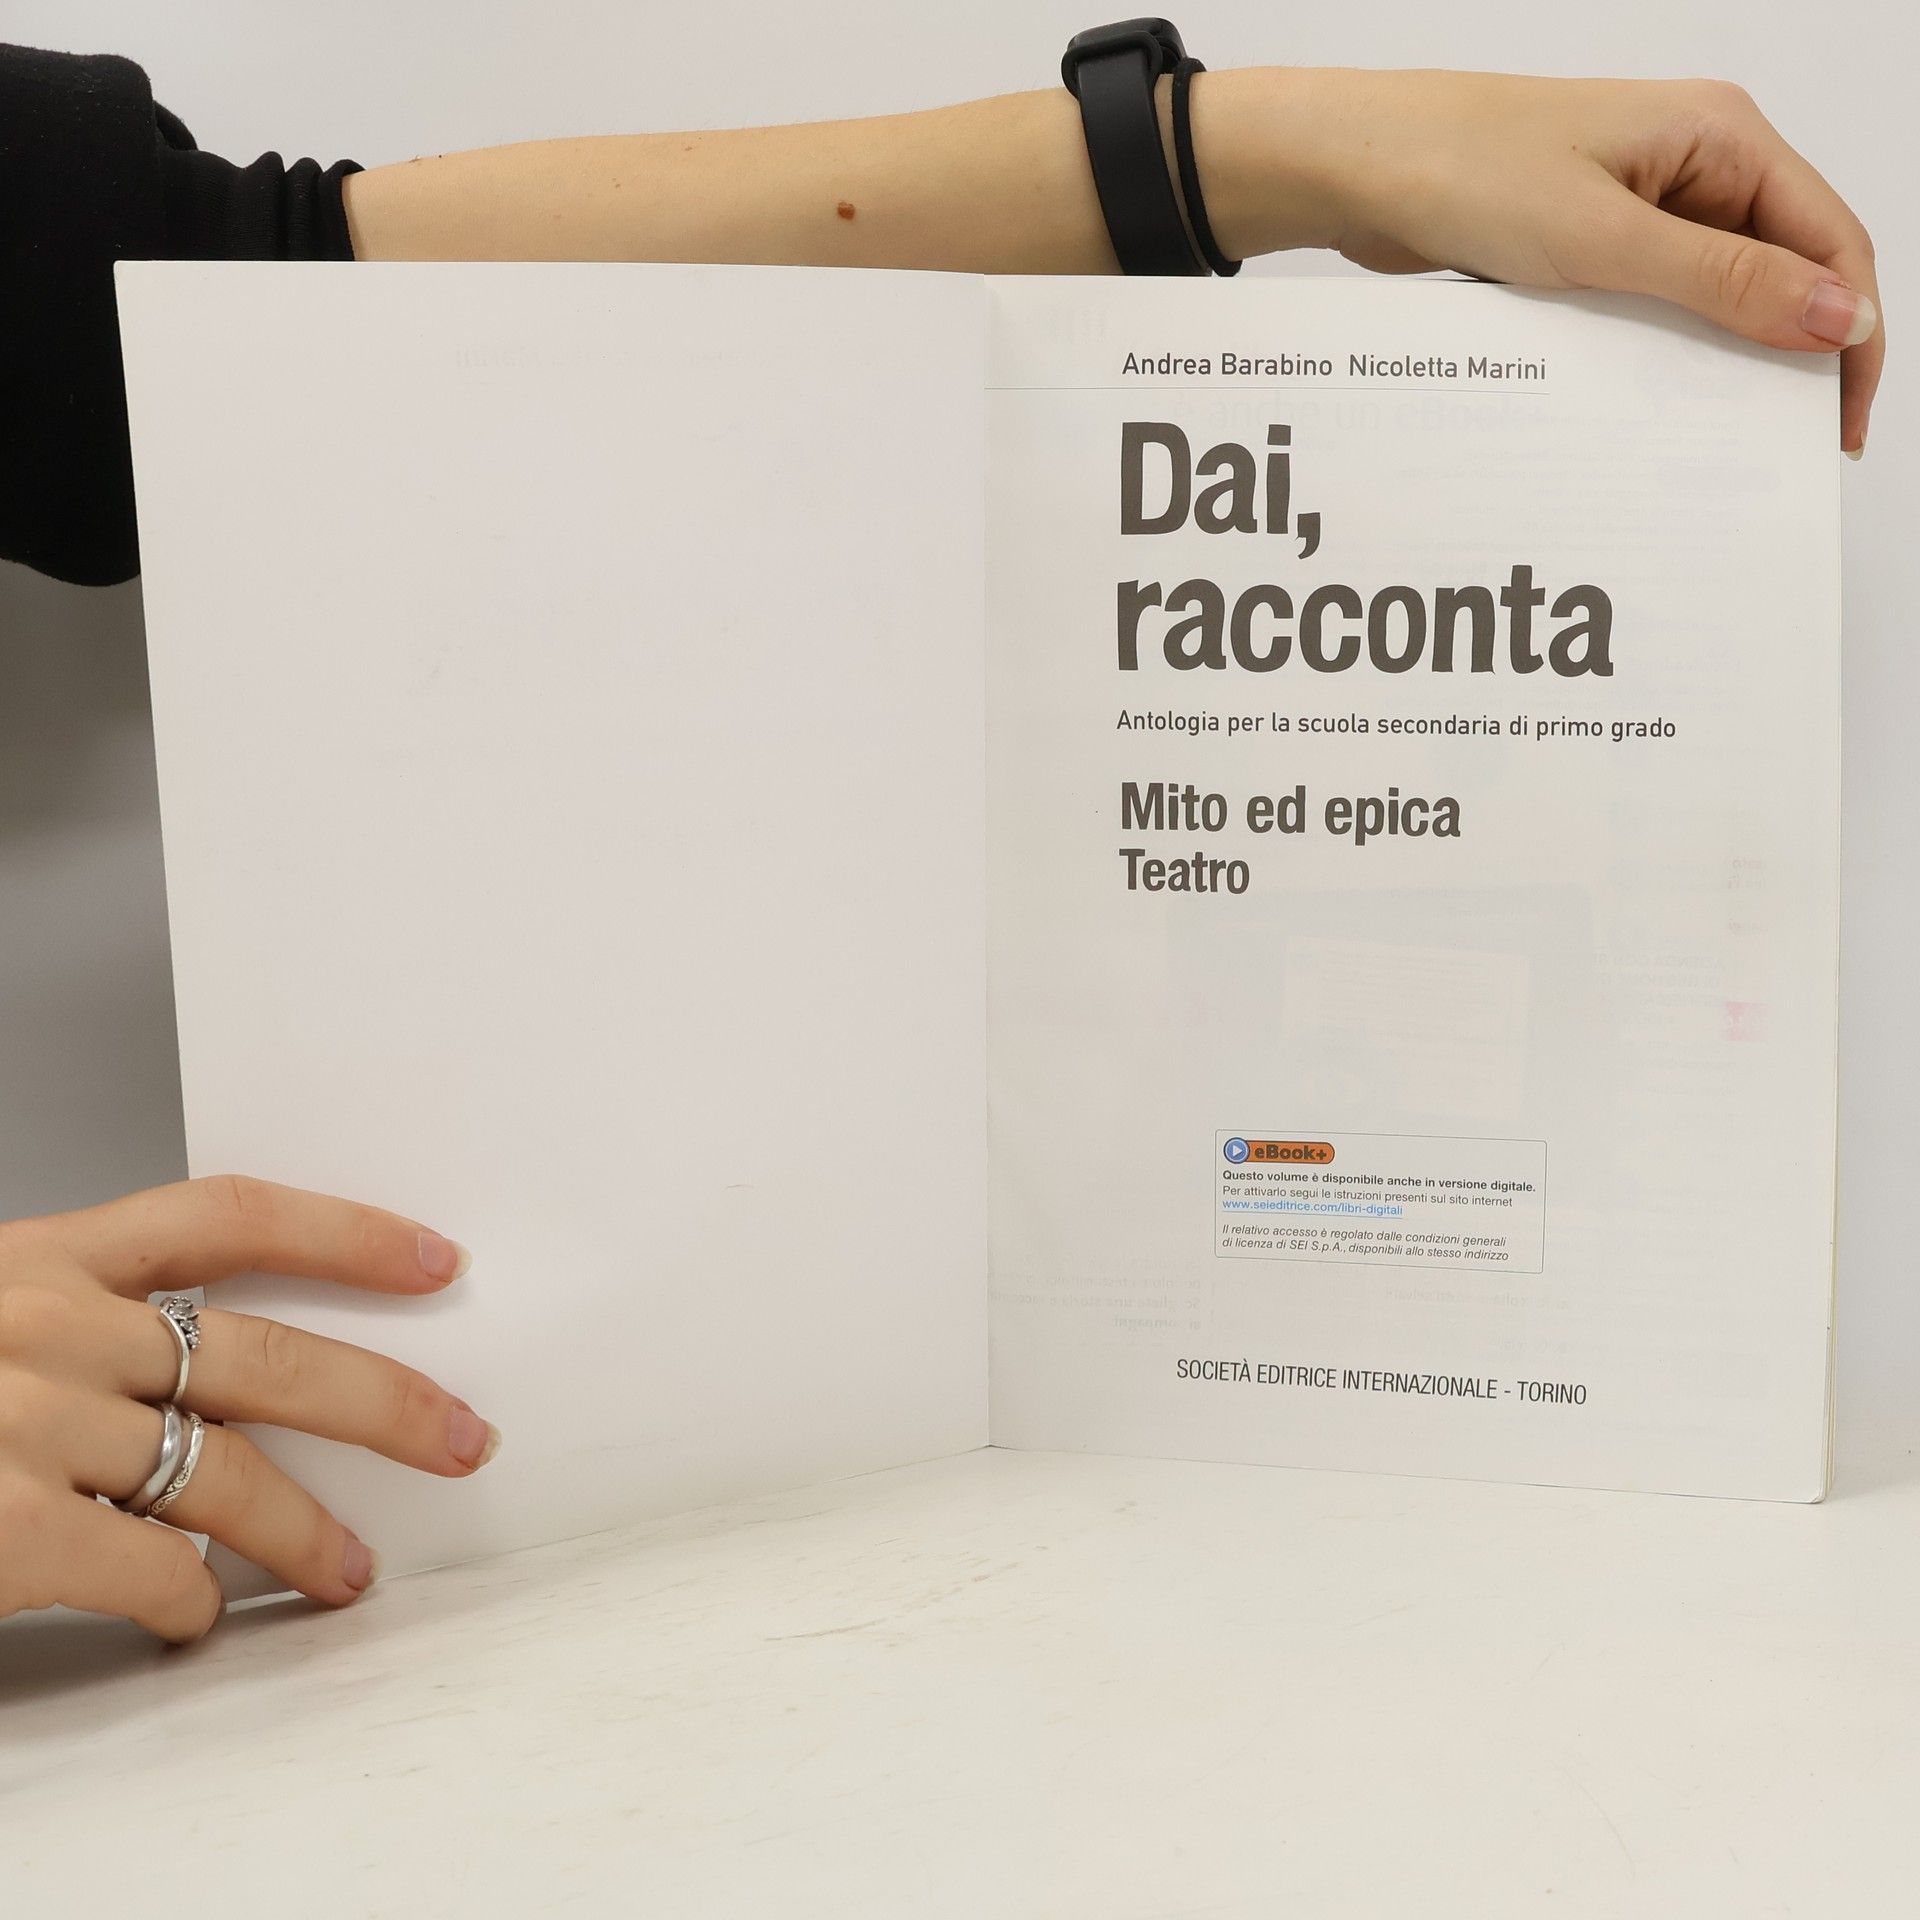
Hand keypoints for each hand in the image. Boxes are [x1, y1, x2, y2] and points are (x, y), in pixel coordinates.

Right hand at [0, 1177, 496, 1642]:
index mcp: (42, 1260)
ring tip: (350, 1571)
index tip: (436, 1259)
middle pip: (266, 1358)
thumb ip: (76, 1325)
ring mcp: (31, 1423)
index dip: (346, 1236)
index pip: (230, 1218)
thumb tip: (187, 1367)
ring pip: (227, 1477)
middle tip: (462, 1439)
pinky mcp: (12, 1527)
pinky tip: (192, 1616)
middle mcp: (52, 1328)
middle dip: (386, 1405)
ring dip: (306, 1533)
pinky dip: (188, 1601)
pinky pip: (151, 1568)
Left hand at [1204, 69, 1883, 452]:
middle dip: (1792, 349)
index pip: (1830, 238)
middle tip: (1785, 444)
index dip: (1848, 330)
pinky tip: (1656, 404)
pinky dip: (1661, 348)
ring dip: (1723, 355)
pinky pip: (1651, 301)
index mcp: (1722, 134)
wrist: (1358, 167)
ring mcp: (1640, 200)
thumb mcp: (1606, 239)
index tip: (1835, 421)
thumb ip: (1723, 281)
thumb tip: (1836, 316)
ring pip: (1714, 290)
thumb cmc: (1466, 169)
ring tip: (1723, 435)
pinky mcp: (1588, 238)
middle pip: (1782, 266)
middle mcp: (1694, 160)